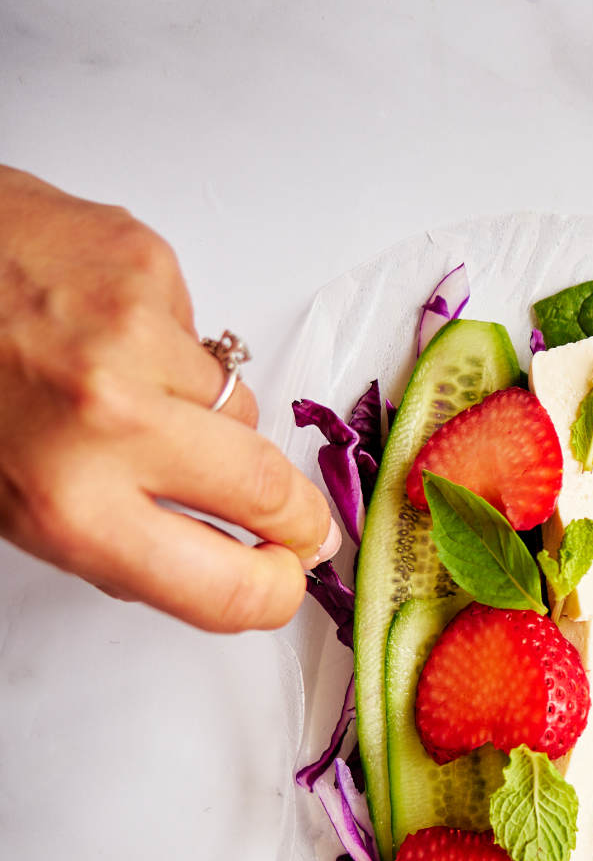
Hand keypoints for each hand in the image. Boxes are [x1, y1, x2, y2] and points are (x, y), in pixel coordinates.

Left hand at [0, 165, 339, 630]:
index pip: (227, 587)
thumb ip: (117, 548)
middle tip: (296, 522)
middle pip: (268, 491)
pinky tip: (109, 334)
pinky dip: (169, 346)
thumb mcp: (13, 509)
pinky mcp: (147, 266)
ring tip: (133, 397)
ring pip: (239, 411)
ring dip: (208, 420)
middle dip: (295, 515)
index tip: (283, 582)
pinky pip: (200, 338)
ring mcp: (134, 335)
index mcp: (69, 506)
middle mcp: (108, 421)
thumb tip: (219, 570)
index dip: (273, 593)